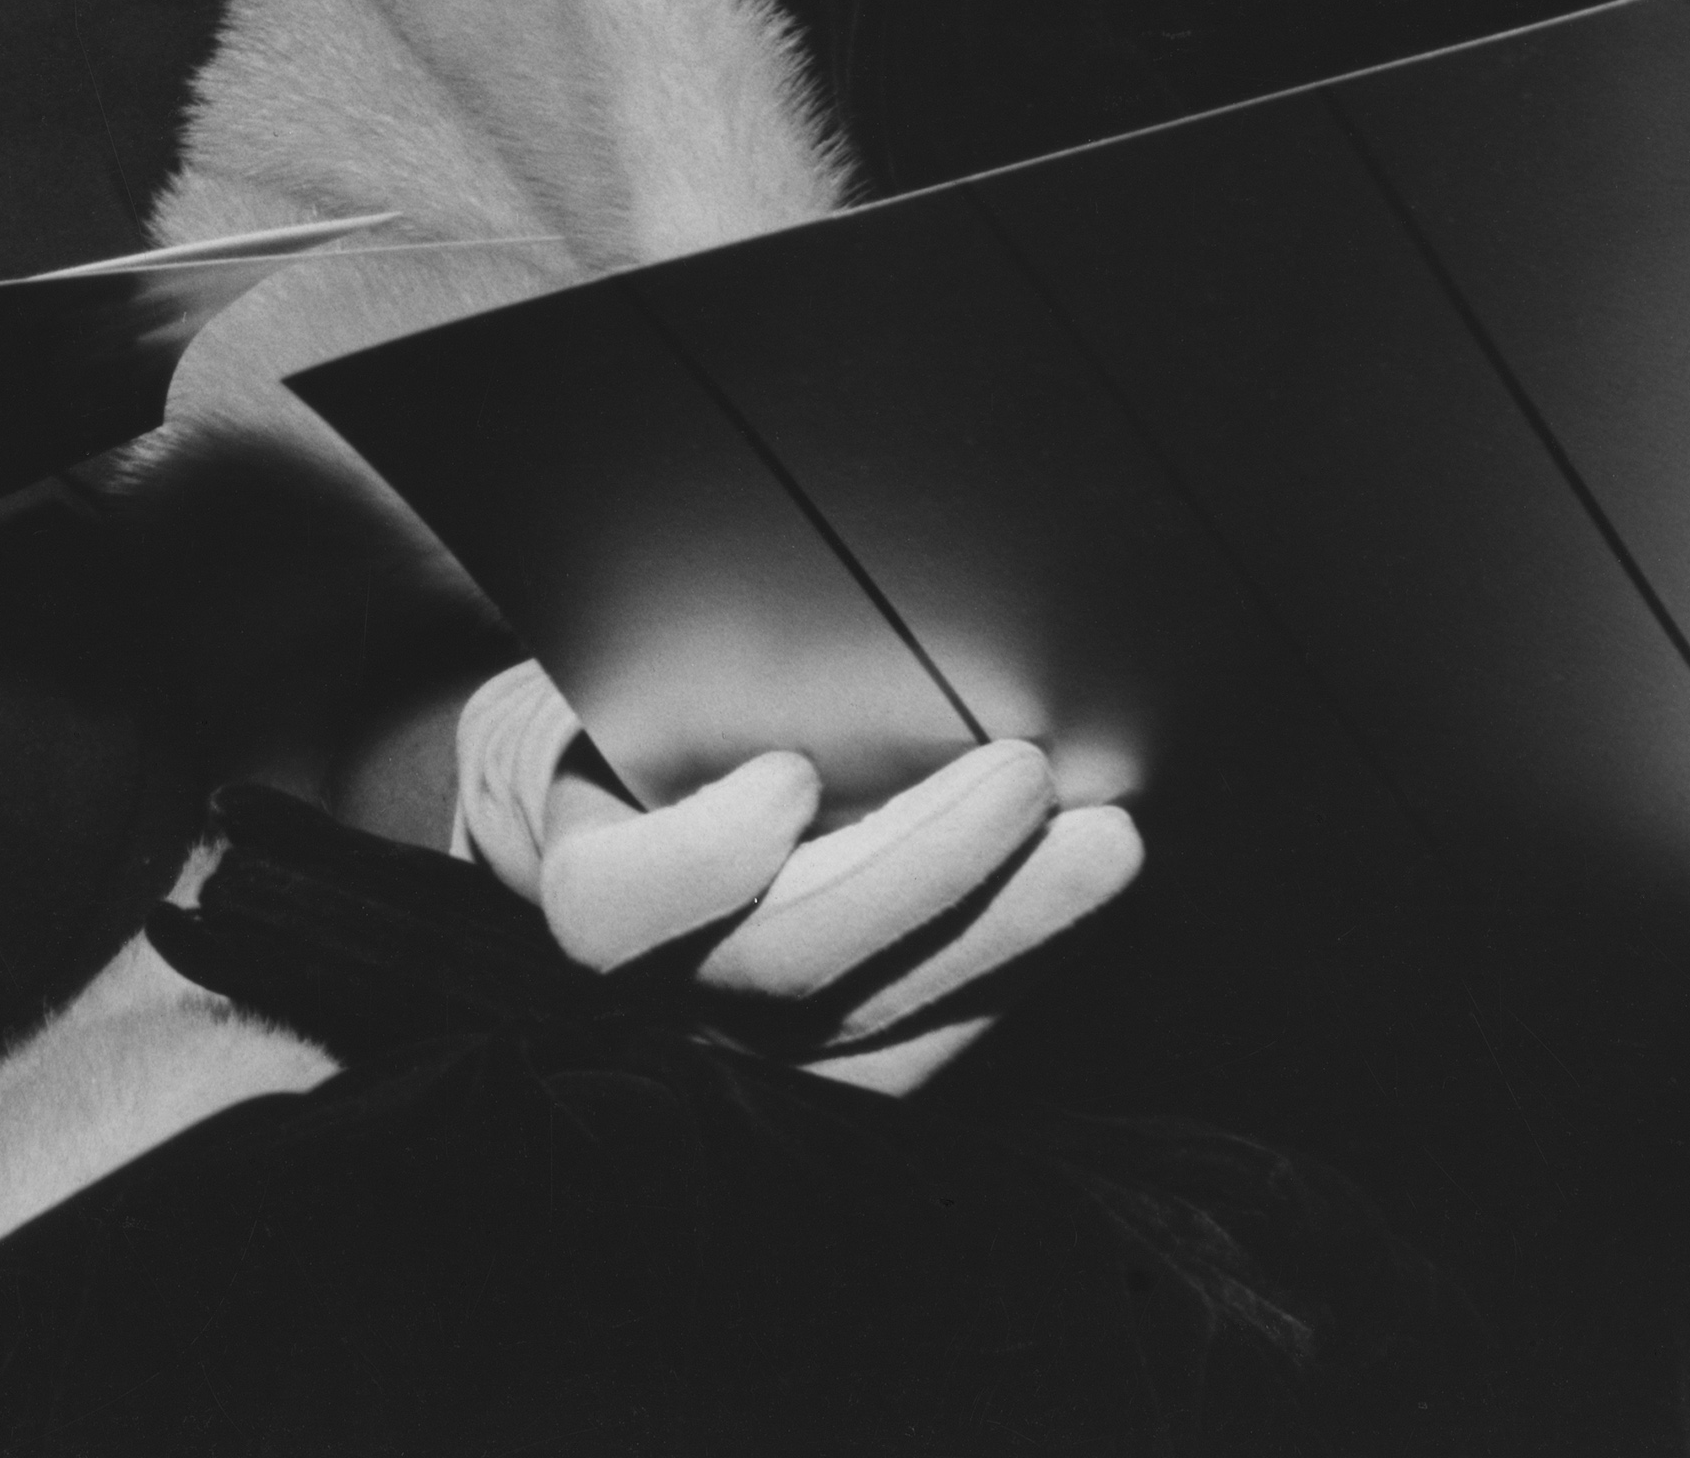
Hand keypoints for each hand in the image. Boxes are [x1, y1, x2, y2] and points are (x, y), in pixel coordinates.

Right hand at [452, 659, 1143, 1095]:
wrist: (626, 819)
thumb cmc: (630, 719)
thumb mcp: (611, 681)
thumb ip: (663, 677)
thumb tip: (788, 624)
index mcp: (589, 886)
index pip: (617, 910)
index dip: (707, 857)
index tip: (792, 773)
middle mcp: (665, 994)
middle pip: (788, 965)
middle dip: (921, 869)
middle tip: (1023, 772)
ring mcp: (759, 1047)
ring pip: (885, 1015)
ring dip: (1011, 922)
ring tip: (1100, 837)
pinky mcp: (848, 1066)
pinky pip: (940, 1039)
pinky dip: (1022, 962)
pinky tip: (1081, 887)